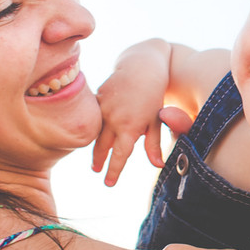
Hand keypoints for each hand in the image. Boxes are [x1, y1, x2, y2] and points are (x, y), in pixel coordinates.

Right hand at [91, 40, 174, 184]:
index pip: (119, 156)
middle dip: (99, 160)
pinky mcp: (97, 97)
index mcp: (129, 127)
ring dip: (94, 146)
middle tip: (97, 171)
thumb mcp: (156, 120)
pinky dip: (91, 126)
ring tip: (95, 158)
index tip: (109, 184)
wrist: (142, 65)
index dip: (113, 171)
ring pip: (94, 133)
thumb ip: (153, 144)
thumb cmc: (154, 94)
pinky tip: (92, 134)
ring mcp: (103, 107)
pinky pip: (92, 116)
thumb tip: (158, 165)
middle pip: (102, 147)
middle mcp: (113, 119)